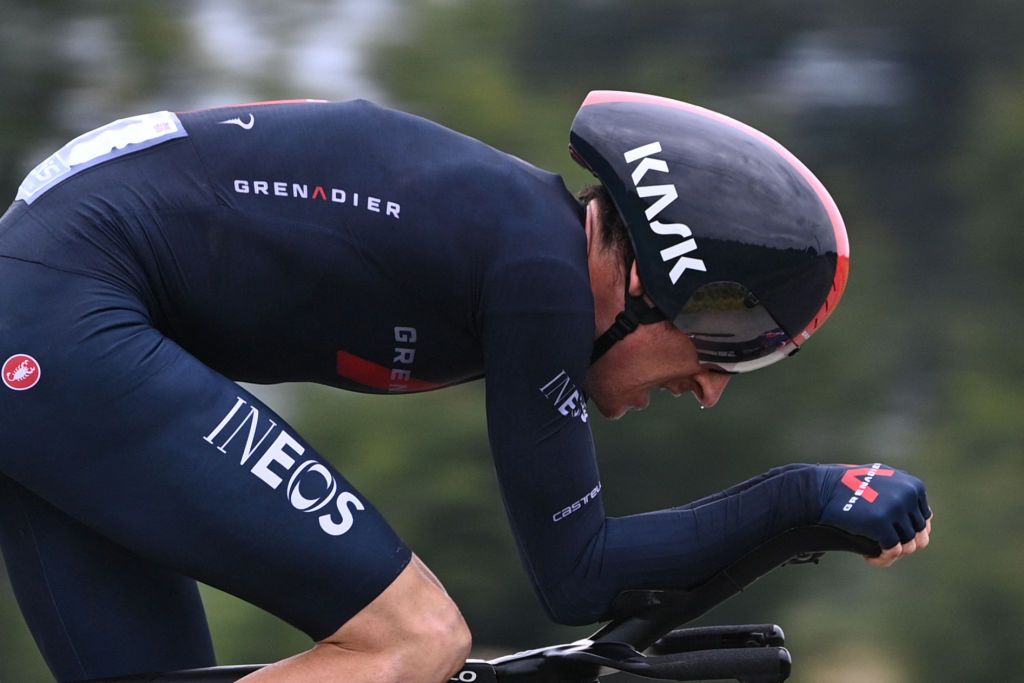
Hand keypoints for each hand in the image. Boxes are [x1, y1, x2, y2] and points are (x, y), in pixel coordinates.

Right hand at [817, 463, 931, 566]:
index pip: (924, 520)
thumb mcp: (883, 480)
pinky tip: (869, 558)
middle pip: (919, 534)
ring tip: (877, 554)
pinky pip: (893, 551)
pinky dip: (883, 559)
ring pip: (909, 545)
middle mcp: (908, 495)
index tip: (892, 537)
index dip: (908, 532)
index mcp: (913, 485)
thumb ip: (905, 496)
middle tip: (884, 547)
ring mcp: (895, 509)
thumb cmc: (848, 486)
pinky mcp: (880, 523)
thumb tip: (927, 521)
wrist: (821, 489)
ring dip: (893, 553)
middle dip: (902, 544)